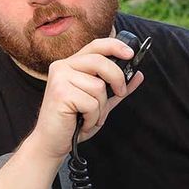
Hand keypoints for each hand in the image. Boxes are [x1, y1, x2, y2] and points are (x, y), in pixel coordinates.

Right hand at [27, 37, 145, 159]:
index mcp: (71, 65)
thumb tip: (137, 74)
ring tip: (89, 117)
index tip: (130, 54)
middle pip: (100, 62)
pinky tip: (81, 122)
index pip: (96, 46)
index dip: (115, 46)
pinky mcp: (60, 93)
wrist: (51, 143)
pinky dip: (92, 118)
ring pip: (98, 87)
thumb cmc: (73, 123)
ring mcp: (59, 79)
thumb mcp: (100, 103)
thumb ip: (116, 88)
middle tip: (119, 93)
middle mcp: (63, 67)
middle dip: (117, 79)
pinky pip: (91, 103)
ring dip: (100, 108)